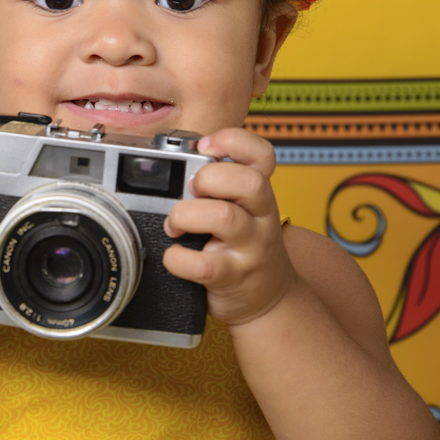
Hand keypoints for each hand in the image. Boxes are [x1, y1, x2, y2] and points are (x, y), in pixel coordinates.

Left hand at [162, 127, 297, 325]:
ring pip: (225, 217)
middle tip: (189, 190)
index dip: (234, 141)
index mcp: (259, 193)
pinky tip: (174, 256)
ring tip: (174, 226)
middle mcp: (261, 216)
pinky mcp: (234, 276)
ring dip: (187, 216)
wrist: (269, 298)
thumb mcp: (243, 210)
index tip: (205, 146)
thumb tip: (170, 160)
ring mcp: (251, 247)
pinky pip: (205, 265)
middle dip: (209, 179)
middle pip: (249, 182)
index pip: (263, 155)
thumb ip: (219, 186)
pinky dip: (179, 259)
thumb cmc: (245, 246)